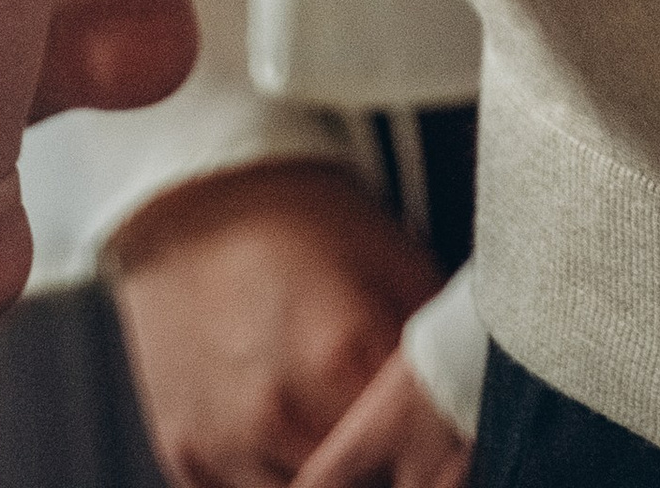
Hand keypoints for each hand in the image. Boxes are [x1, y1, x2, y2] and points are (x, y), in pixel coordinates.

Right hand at [105, 166, 437, 487]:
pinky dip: (272, 478)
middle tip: (383, 432)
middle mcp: (276, 409)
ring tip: (329, 419)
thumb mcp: (396, 264)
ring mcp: (222, 439)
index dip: (427, 456)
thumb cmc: (312, 226)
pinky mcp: (183, 455)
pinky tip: (283, 429)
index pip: (413, 463)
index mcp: (339, 355)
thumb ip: (439, 349)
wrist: (198, 201)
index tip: (430, 440)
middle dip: (380, 471)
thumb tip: (476, 411)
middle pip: (356, 487)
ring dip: (325, 476)